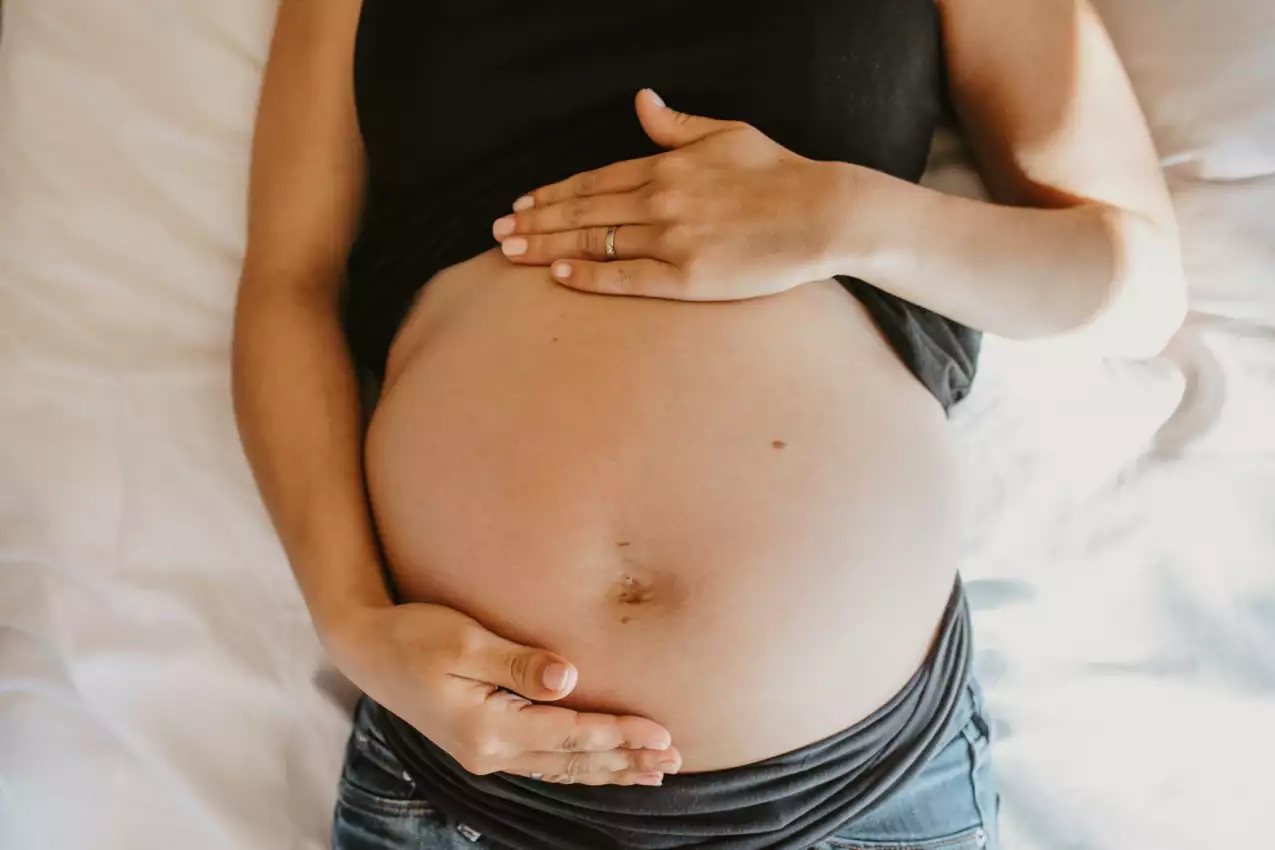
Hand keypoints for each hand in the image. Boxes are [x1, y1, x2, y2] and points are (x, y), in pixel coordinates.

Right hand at [323, 602, 679, 785]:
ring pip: (560, 769)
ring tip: (650, 771)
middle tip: (673, 760)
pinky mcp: (481, 745)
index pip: (571, 735)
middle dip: (625, 760)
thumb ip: (516, 662)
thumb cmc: (413, 634)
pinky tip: (598, 767)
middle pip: (572, 762)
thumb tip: (569, 677)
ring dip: (607, 769)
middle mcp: (488, 751)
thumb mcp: (464, 640)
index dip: (619, 734)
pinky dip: (577, 767)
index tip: (662, 733)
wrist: (365, 650)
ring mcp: (483, 754)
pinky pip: (542, 764)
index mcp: (487, 728)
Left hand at [491, 88, 852, 299]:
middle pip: (582, 213)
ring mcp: (671, 240)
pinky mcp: (686, 278)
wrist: (821, 213)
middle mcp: (659, 200)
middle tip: (496, 234)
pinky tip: (558, 277)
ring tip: (510, 254)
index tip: (522, 204)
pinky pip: (626, 278)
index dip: (553, 194)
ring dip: (547, 248)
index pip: (593, 182)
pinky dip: (589, 277)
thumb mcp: (726, 133)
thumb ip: (676, 124)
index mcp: (666, 166)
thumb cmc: (778, 172)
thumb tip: (641, 100)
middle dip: (535, 222)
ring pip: (594, 243)